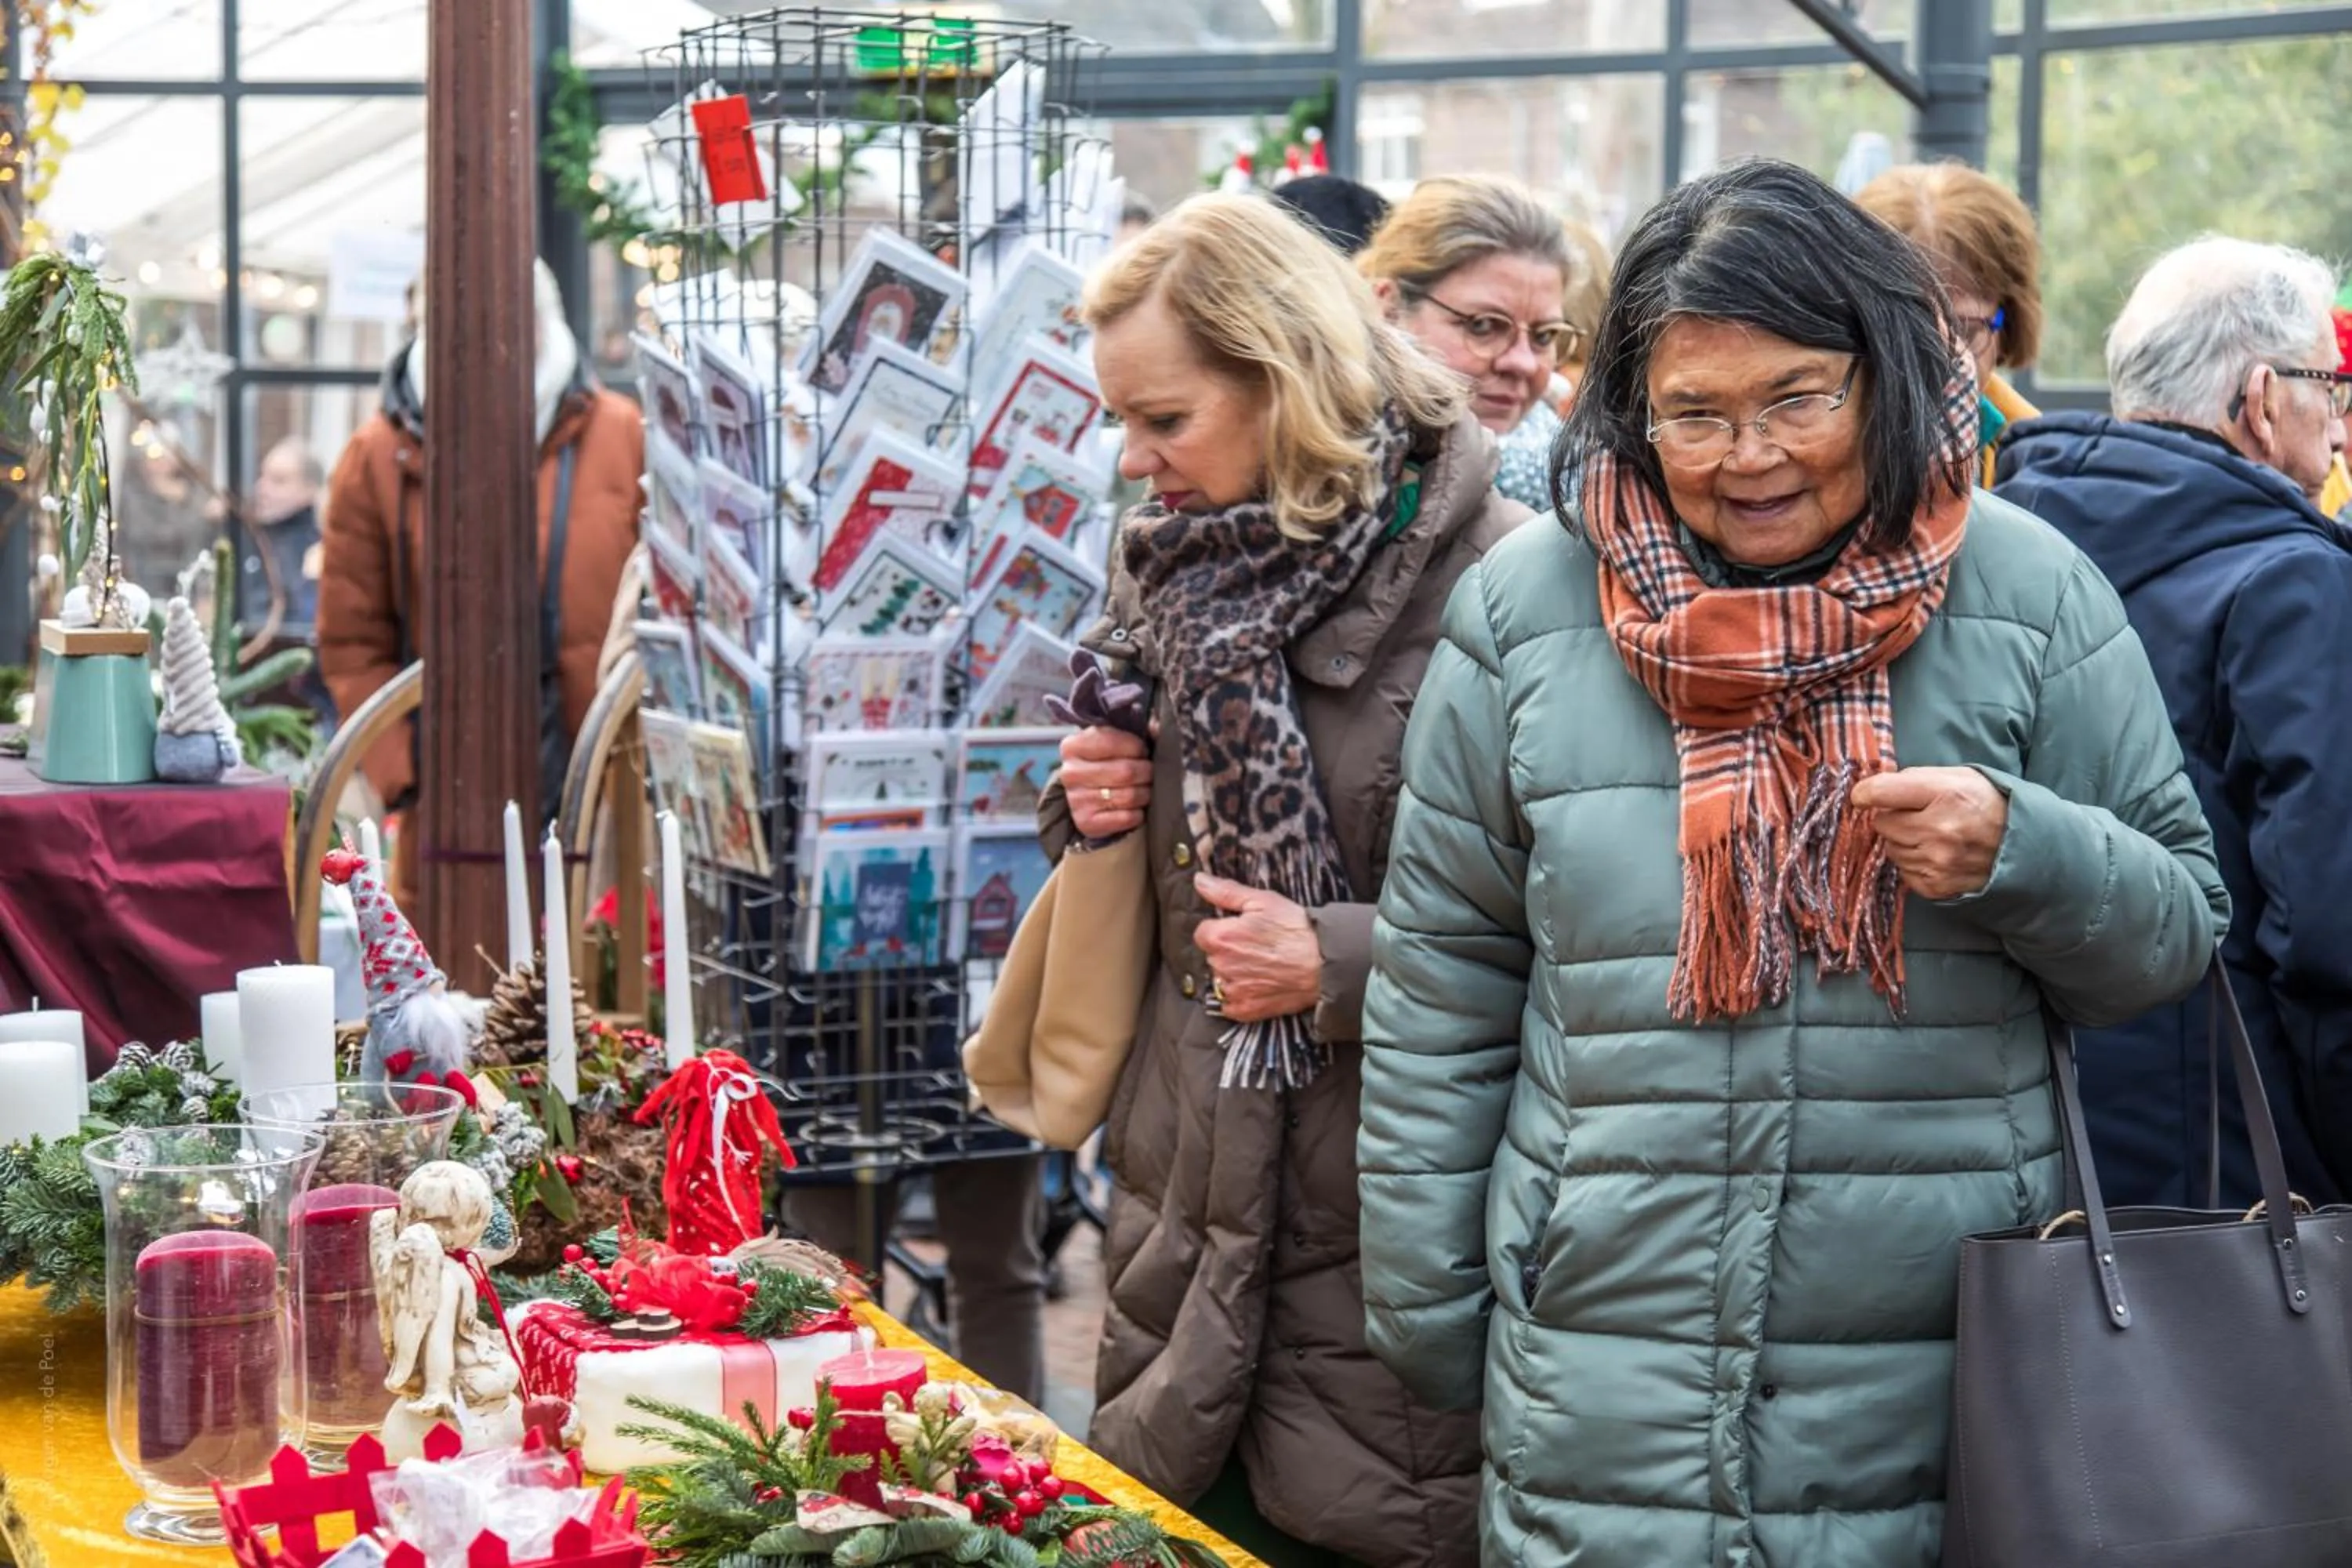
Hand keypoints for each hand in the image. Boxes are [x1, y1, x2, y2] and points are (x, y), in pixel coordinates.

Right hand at [1062, 725, 1150, 838]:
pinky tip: (1135, 807)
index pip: (1112, 742)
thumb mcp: (1114, 740)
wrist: (1088, 795)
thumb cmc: (1106, 762)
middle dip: (1146, 771)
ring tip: (1144, 788)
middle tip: (1148, 772)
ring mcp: (1076, 800)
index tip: (1142, 751)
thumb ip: (1136, 730)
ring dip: (1145, 792)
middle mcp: (1070, 773)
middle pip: (1126, 771)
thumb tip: (1157, 727)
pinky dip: (1138, 813)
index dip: (1137, 746)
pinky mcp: (1087, 823)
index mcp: (1072, 746)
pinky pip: (1127, 818)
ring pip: (1130, 796)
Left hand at [1193, 875, 1322, 1023]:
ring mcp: (1232, 990)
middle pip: (1213, 955)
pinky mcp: (1244, 1010)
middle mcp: (1221, 966)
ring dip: (1234, 973)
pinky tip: (1260, 983)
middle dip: (1229, 950)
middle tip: (1256, 946)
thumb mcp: (1263, 901)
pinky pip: (1230, 1003)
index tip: (1240, 930)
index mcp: (1221, 937)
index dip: (1222, 929)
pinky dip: (1240, 995)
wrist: (1324, 965)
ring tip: (1262, 965)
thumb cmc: (1296, 931)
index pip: (1203, 932)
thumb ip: (1225, 892)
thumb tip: (1200, 881)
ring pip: (1221, 979)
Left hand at [1850, 766, 2009, 899]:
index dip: (1866, 793)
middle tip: (1917, 816)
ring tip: (1931, 835)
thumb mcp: (1959, 777)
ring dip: (1903, 841)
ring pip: (1891, 849)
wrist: (2023, 846)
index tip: (1863, 796)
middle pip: (1882, 823)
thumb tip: (1875, 787)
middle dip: (1894, 818)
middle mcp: (1939, 830)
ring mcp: (1938, 862)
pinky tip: (1936, 855)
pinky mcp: (1937, 886)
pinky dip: (1914, 863)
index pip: (1882, 792)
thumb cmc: (1987, 804)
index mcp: (1945, 794)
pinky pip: (1904, 871)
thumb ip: (1916, 778)